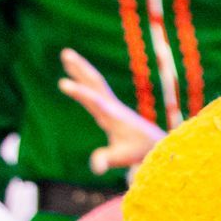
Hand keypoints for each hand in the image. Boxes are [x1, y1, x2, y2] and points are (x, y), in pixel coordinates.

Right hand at [60, 49, 165, 174]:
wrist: (157, 145)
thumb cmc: (139, 152)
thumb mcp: (123, 158)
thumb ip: (108, 160)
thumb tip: (96, 167)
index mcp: (114, 117)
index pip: (95, 102)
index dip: (80, 93)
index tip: (63, 83)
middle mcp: (113, 107)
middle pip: (96, 84)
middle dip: (81, 69)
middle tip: (66, 53)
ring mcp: (113, 105)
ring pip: (96, 82)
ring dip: (81, 68)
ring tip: (67, 54)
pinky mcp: (111, 106)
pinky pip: (96, 88)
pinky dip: (85, 78)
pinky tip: (76, 72)